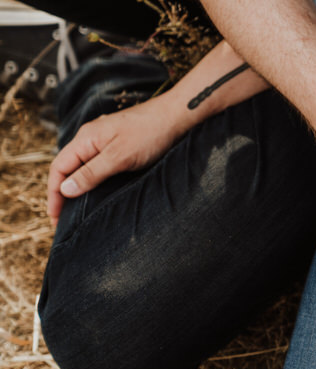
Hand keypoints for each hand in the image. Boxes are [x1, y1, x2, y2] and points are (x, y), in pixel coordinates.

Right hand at [47, 95, 189, 225]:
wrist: (176, 116)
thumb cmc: (150, 133)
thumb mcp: (119, 157)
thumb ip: (91, 173)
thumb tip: (66, 189)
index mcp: (85, 139)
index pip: (58, 168)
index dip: (54, 193)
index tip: (55, 217)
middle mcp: (90, 138)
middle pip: (67, 168)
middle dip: (62, 193)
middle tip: (61, 220)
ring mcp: (104, 141)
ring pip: (82, 166)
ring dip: (76, 187)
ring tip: (75, 211)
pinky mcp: (118, 144)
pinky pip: (97, 164)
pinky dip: (91, 180)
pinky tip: (96, 192)